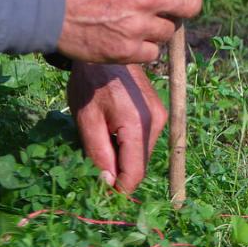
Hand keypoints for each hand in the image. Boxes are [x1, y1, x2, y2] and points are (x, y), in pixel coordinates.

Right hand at [54, 0, 201, 63]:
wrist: (40, 5)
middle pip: (192, 4)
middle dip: (184, 3)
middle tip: (168, 5)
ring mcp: (139, 25)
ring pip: (170, 30)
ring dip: (157, 26)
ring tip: (134, 19)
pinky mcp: (127, 50)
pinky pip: (153, 53)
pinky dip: (143, 47)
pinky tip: (126, 37)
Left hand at [67, 62, 167, 192]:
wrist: (106, 50)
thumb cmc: (91, 84)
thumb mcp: (87, 120)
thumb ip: (99, 153)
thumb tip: (109, 184)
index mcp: (140, 126)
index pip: (135, 173)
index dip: (118, 190)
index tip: (99, 196)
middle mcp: (157, 123)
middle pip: (140, 165)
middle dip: (119, 174)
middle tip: (93, 172)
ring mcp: (160, 117)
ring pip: (142, 154)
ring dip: (122, 159)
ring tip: (99, 147)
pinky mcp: (157, 113)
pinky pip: (143, 141)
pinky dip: (127, 146)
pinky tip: (109, 134)